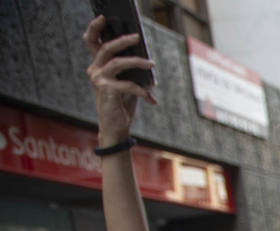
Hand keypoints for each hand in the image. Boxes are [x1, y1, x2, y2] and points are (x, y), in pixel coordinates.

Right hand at [83, 17, 156, 142]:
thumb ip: (130, 71)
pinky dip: (142, 91)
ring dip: (137, 62)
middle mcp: (94, 70)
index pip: (91, 42)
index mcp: (97, 66)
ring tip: (150, 63)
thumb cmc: (121, 104)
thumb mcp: (127, 83)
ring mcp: (99, 80)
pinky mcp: (106, 91)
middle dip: (122, 40)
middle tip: (137, 37)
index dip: (95, 28)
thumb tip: (145, 59)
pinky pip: (128, 85)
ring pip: (118, 63)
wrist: (116, 128)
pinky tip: (151, 99)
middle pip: (106, 48)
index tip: (104, 17)